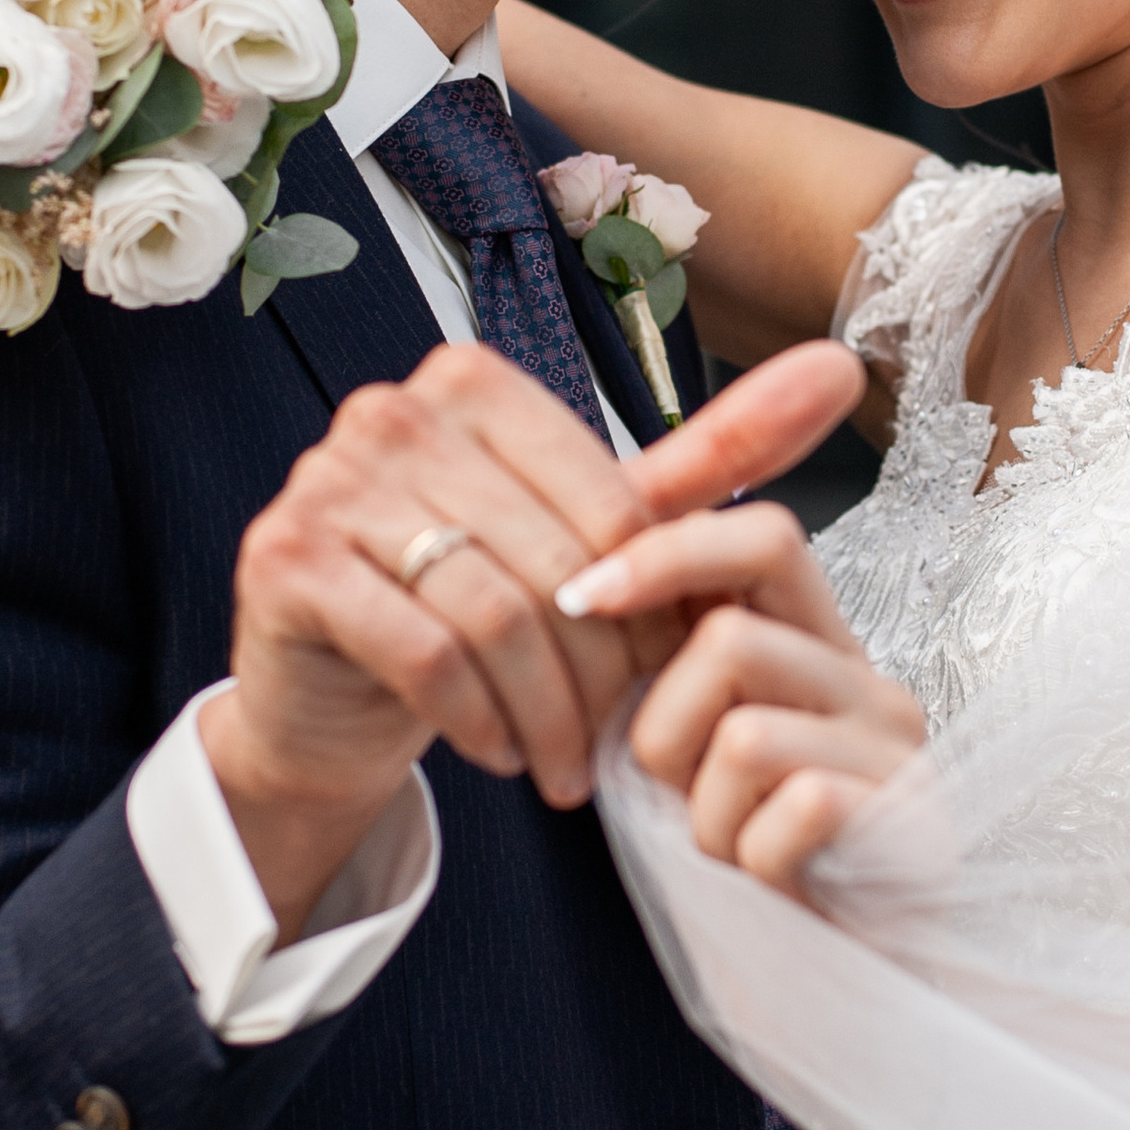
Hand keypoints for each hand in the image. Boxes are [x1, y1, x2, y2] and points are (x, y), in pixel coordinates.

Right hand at [204, 339, 863, 937]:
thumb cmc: (474, 604)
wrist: (329, 702)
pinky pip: (425, 654)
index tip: (657, 668)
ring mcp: (326, 481)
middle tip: (616, 737)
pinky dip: (480, 720)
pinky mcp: (286, 564)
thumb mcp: (595, 535)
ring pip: (496, 613)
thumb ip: (712, 457)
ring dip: (548, 711)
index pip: (608, 501)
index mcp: (470, 381)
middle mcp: (390, 412)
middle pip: (555, 561)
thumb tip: (842, 365)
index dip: (649, 599)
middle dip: (602, 669)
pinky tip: (499, 753)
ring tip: (566, 765)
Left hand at [562, 499, 927, 890]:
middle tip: (682, 794)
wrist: (851, 980)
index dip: (667, 551)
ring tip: (736, 846)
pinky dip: (756, 858)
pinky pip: (793, 808)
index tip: (580, 597)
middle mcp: (867, 679)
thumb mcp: (704, 750)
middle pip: (730, 639)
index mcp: (818, 644)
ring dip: (708, 814)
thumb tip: (581, 592)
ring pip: (745, 737)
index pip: (764, 535)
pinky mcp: (912, 816)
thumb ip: (676, 672)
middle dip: (665, 729)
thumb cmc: (763, 857)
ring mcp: (896, 746)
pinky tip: (777, 878)